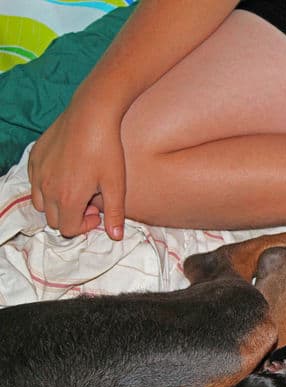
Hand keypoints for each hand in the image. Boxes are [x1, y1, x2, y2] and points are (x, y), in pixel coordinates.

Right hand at [28, 98, 125, 239]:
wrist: (91, 116)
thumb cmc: (106, 150)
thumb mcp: (116, 185)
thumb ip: (115, 213)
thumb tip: (116, 237)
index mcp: (67, 198)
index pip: (67, 229)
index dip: (84, 226)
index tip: (97, 213)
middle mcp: (47, 188)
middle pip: (53, 219)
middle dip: (71, 217)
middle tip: (90, 201)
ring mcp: (38, 173)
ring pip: (41, 203)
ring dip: (57, 204)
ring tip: (78, 189)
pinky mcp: (34, 158)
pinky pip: (34, 183)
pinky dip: (47, 186)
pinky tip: (67, 174)